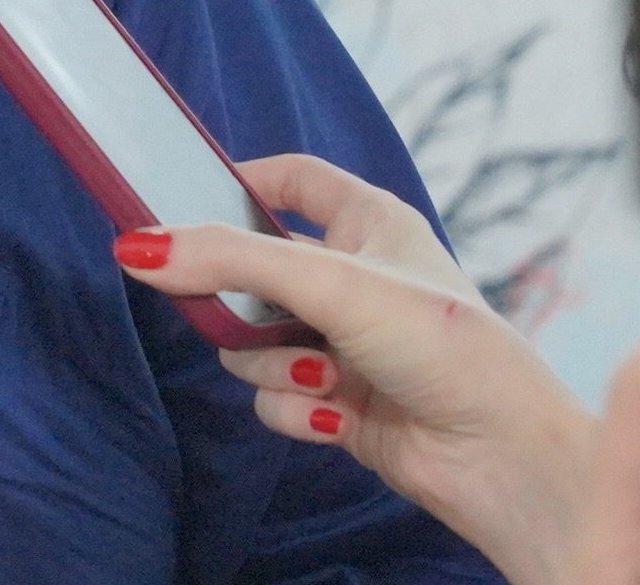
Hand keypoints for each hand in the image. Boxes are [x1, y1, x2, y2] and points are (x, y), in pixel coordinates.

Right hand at [116, 152, 596, 584]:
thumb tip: (138, 247)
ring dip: (273, 363)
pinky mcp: (339, 404)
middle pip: (253, 269)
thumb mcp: (331, 282)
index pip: (290, 180)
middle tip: (230, 308)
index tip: (184, 203)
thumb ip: (230, 259)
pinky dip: (293, 408)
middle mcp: (356, 280)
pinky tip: (334, 417)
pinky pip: (273, 396)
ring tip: (321, 377)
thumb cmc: (444, 348)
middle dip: (242, 300)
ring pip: (254, 339)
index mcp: (372, 224)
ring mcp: (346, 345)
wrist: (502, 459)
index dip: (238, 185)